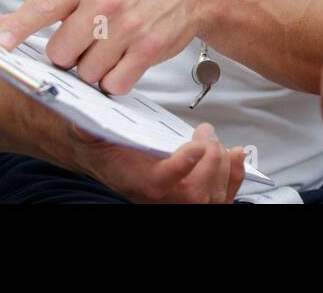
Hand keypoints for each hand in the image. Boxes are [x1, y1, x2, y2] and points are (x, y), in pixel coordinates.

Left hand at [0, 0, 214, 94]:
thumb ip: (51, 5)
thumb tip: (2, 24)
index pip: (43, 7)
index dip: (17, 28)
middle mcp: (106, 3)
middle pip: (61, 55)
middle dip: (69, 59)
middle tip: (86, 47)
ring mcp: (128, 27)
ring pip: (87, 74)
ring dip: (93, 72)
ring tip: (110, 53)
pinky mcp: (148, 48)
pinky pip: (115, 84)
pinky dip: (115, 82)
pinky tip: (124, 64)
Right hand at [67, 120, 247, 203]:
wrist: (108, 160)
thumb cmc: (105, 148)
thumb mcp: (89, 133)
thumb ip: (89, 127)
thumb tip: (86, 120)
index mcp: (138, 183)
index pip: (162, 183)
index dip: (182, 166)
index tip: (196, 146)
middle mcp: (161, 199)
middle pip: (195, 191)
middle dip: (210, 158)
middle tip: (205, 132)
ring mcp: (179, 202)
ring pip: (212, 196)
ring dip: (223, 165)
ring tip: (215, 140)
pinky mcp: (194, 197)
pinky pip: (222, 196)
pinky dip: (235, 175)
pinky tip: (236, 154)